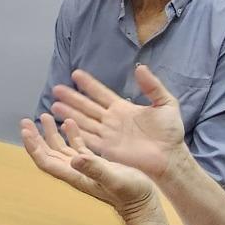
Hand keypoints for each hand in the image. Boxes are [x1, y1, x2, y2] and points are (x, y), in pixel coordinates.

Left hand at [22, 114, 157, 220]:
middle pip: (48, 154)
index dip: (34, 147)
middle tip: (26, 121)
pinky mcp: (96, 164)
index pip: (46, 161)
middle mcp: (76, 171)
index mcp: (75, 174)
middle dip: (36, 138)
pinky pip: (77, 147)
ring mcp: (85, 168)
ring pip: (61, 149)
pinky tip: (69, 123)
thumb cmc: (130, 194)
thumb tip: (75, 158)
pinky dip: (71, 134)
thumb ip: (95, 168)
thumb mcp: (114, 178)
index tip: (26, 131)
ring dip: (51, 134)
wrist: (143, 204)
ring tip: (44, 117)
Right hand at [49, 65, 186, 180]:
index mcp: (123, 108)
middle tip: (56, 89)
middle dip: (72, 98)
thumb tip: (139, 67)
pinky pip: (88, 138)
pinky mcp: (108, 149)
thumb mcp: (166, 103)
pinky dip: (76, 132)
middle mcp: (112, 120)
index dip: (89, 84)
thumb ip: (152, 86)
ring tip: (53, 106)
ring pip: (84, 121)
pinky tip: (64, 125)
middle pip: (87, 106)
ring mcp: (108, 134)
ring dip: (69, 113)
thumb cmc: (170, 132)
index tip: (75, 74)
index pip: (102, 93)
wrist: (170, 157)